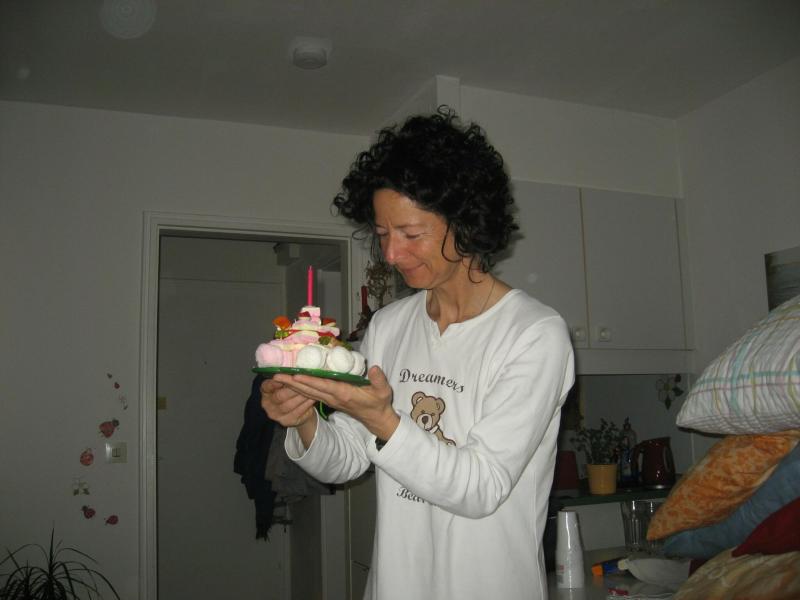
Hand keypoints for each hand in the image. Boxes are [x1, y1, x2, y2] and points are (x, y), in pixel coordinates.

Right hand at [260, 378, 316, 429]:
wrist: (299, 411)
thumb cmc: (292, 391)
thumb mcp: (287, 382)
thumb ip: (287, 376)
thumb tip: (295, 367)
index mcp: (265, 391)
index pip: (267, 386)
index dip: (275, 382)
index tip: (283, 377)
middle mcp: (267, 404)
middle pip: (280, 396)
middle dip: (293, 388)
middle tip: (304, 382)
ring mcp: (276, 415)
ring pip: (289, 405)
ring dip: (301, 396)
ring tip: (312, 389)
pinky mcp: (286, 421)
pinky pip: (297, 412)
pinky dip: (306, 404)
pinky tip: (313, 398)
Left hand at [273, 365, 398, 441]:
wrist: (376, 419)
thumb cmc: (379, 403)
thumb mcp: (383, 391)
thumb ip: (379, 379)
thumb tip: (374, 367)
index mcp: (344, 394)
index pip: (323, 386)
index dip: (309, 380)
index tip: (295, 375)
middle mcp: (333, 397)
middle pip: (309, 389)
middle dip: (293, 382)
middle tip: (276, 375)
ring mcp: (330, 400)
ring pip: (308, 392)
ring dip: (293, 385)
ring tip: (279, 378)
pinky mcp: (330, 400)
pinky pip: (312, 394)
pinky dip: (301, 387)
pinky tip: (292, 382)